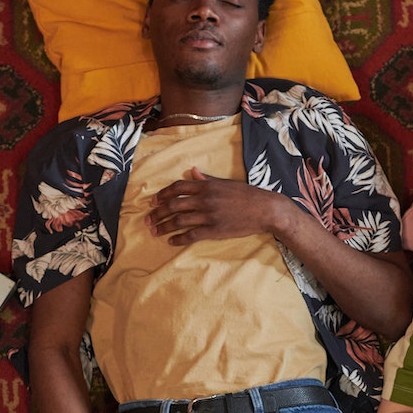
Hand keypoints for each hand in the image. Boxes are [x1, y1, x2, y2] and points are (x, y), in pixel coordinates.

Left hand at [148, 170, 281, 246]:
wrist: (265, 209)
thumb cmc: (246, 195)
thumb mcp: (225, 183)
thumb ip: (207, 179)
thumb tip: (192, 171)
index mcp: (207, 186)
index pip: (177, 187)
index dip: (162, 194)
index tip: (153, 201)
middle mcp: (205, 199)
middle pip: (174, 204)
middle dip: (157, 212)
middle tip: (147, 219)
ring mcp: (209, 215)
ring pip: (179, 220)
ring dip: (164, 227)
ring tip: (154, 232)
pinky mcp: (215, 230)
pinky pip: (192, 235)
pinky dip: (179, 239)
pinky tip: (171, 241)